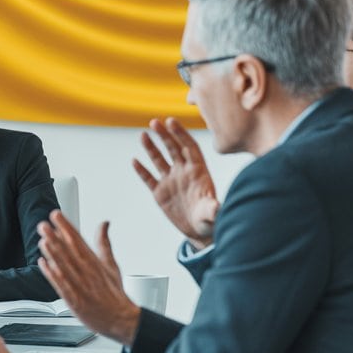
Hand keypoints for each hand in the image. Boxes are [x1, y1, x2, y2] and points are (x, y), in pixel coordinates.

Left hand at [38, 211, 139, 345]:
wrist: (120, 319)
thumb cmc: (113, 293)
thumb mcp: (110, 264)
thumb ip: (103, 242)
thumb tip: (104, 223)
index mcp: (95, 262)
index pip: (79, 240)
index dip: (66, 227)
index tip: (56, 215)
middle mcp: (87, 272)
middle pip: (70, 252)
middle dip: (56, 237)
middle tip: (44, 224)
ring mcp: (81, 286)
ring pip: (65, 267)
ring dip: (53, 253)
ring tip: (43, 240)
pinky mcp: (75, 300)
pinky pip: (62, 285)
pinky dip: (52, 274)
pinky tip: (43, 263)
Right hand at [133, 117, 218, 248]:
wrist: (200, 231)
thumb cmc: (210, 220)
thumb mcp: (212, 214)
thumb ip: (213, 208)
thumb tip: (217, 208)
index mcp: (199, 172)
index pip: (189, 147)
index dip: (181, 134)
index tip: (171, 121)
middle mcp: (183, 172)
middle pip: (173, 148)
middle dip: (164, 135)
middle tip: (154, 122)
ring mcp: (171, 181)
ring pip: (159, 160)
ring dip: (151, 147)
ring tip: (143, 134)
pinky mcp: (160, 193)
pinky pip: (149, 178)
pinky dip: (142, 170)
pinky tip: (134, 161)